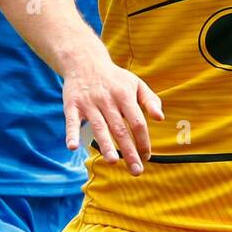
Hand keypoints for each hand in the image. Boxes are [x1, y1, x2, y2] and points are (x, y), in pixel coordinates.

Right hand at [61, 51, 163, 175]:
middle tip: (136, 171)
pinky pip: (71, 121)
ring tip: (113, 161)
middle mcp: (107, 100)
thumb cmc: (114, 78)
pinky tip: (73, 147)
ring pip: (99, 127)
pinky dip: (71, 133)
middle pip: (120, 129)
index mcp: (125, 95)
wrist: (85, 61)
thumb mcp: (136, 83)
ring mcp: (89, 103)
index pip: (137, 122)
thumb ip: (150, 100)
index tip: (147, 157)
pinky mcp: (72, 105)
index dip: (143, 141)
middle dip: (129, 151)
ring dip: (105, 145)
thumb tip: (160, 118)